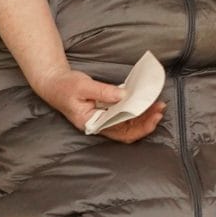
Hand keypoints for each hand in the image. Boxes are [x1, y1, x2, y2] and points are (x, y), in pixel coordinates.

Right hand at [33, 68, 163, 143]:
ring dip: (144, 115)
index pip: (120, 132)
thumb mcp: (83, 87)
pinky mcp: (106, 110)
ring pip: (128, 123)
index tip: (154, 116)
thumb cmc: (65, 87)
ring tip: (158, 104)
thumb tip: (123, 95)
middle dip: (147, 121)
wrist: (54, 84)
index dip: (140, 127)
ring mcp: (103, 118)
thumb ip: (103, 92)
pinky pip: (125, 113)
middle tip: (161, 107)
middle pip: (128, 130)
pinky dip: (137, 108)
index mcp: (91, 123)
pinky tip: (146, 101)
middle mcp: (99, 124)